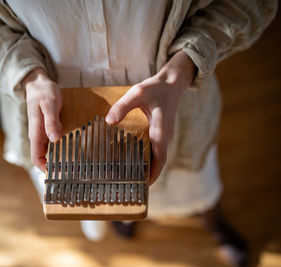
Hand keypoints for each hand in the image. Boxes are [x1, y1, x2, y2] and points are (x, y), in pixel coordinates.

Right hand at [24, 68, 62, 170]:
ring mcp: (43, 132)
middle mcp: (38, 135)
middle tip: (70, 172)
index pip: (35, 157)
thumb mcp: (49, 105)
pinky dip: (60, 148)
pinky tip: (71, 148)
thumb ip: (51, 122)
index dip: (44, 168)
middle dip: (53, 166)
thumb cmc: (43, 92)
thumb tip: (55, 139)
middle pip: (42, 157)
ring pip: (48, 151)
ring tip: (74, 164)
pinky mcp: (48, 128)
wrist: (38, 83)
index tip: (57, 174)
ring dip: (57, 158)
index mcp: (36, 132)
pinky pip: (53, 142)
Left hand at [105, 50, 195, 183]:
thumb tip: (109, 121)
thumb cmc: (156, 88)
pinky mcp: (159, 133)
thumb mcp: (137, 93)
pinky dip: (145, 157)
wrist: (172, 83)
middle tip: (129, 185)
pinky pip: (153, 150)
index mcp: (161, 131)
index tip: (143, 187)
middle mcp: (164, 137)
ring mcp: (163, 136)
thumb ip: (122, 106)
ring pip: (155, 157)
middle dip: (146, 175)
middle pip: (157, 162)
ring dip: (145, 167)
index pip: (160, 159)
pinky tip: (130, 158)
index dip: (153, 174)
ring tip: (128, 176)